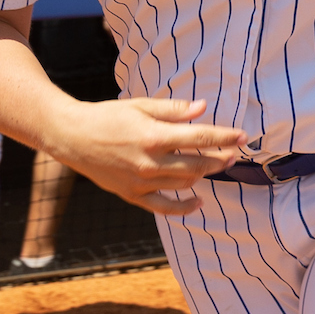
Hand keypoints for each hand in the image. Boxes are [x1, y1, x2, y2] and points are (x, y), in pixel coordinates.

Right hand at [47, 97, 243, 214]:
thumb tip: (202, 108)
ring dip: (203, 176)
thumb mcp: (140, 106)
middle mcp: (149, 163)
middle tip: (233, 153)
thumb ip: (173, 110)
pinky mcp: (132, 195)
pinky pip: (164, 207)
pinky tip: (198, 201)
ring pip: (184, 184)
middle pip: (197, 164)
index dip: (224, 137)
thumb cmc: (107, 117)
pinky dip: (184, 207)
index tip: (242, 136)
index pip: (198, 138)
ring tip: (214, 165)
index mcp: (152, 136)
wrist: (72, 137)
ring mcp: (141, 182)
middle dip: (220, 159)